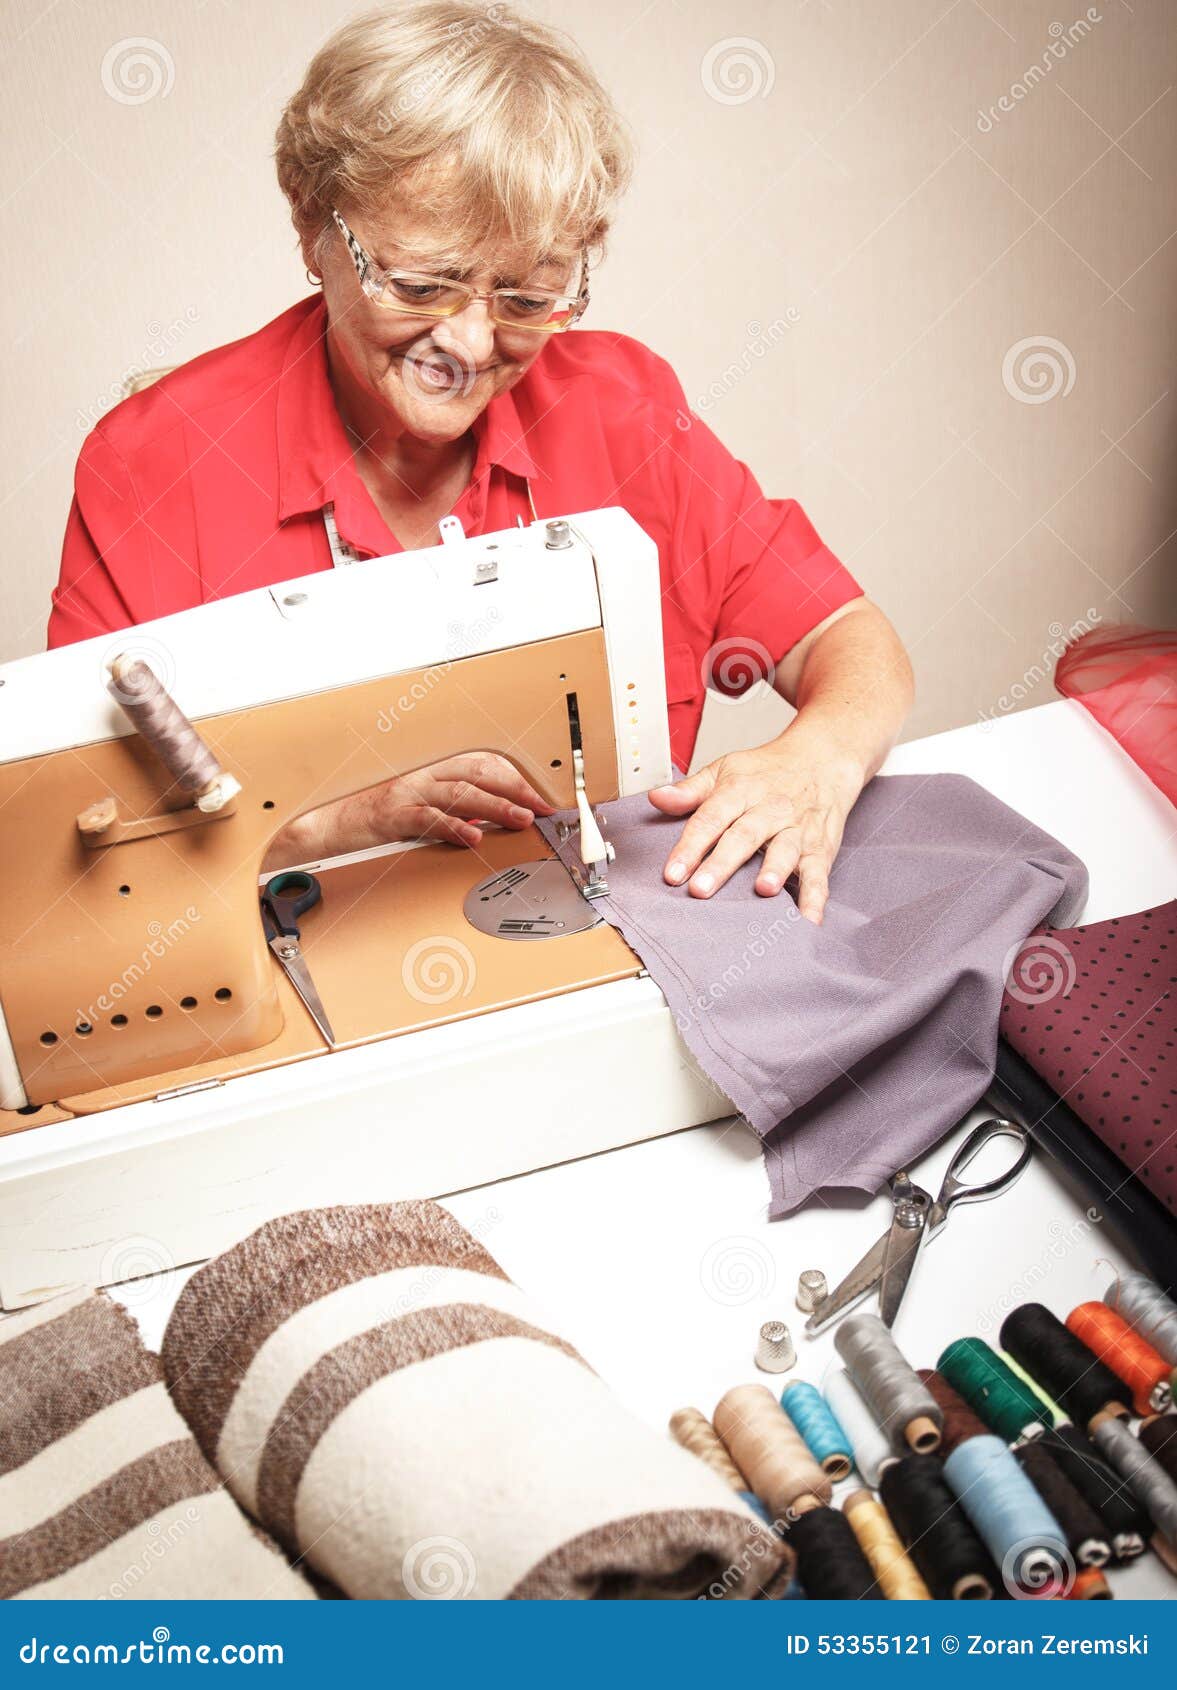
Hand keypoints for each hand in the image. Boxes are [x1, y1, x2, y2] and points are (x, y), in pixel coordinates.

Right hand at [263, 752, 554, 869]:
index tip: (541, 801)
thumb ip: (451, 811)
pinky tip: (474, 836)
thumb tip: (488, 821)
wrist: (325, 824)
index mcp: (431, 771)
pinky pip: (428, 818)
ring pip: (461, 793)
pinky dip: (454, 826)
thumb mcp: (419, 811)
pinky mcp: (393, 814)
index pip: (483, 767)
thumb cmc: (372, 820)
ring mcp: (408, 792)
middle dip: (516, 792)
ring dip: (496, 806)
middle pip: (479, 775)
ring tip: (520, 820)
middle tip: (542, 810)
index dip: (515, 782)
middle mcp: (423, 776)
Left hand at [648, 733, 866, 922]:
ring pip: (785, 850)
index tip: (672, 873)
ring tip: (763, 890)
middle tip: (700, 889)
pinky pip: (820, 874)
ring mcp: (797, 830)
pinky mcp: (820, 848)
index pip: (710, 819)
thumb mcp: (726, 770)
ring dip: (775, 870)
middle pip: (743, 837)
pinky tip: (809, 920)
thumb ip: (691, 790)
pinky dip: (816, 898)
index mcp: (740, 791)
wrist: (822, 758)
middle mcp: (770, 809)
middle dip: (722, 863)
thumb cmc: (768, 770)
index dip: (690, 846)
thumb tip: (656, 798)